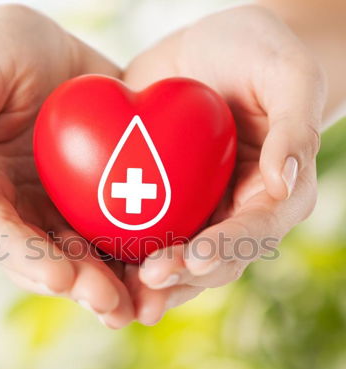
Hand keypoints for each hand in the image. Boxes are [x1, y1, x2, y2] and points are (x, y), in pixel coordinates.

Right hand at [0, 5, 133, 327]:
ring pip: (84, 257)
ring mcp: (61, 210)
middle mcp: (23, 212)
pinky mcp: (98, 202)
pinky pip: (117, 234)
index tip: (60, 277)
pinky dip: (136, 257)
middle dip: (78, 286)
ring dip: (110, 287)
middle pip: (45, 260)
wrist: (50, 51)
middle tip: (111, 305)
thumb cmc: (3, 53)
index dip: (27, 260)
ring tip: (138, 307)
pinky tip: (161, 272)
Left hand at [123, 5, 325, 323]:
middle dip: (179, 276)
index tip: (194, 257)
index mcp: (271, 195)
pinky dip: (116, 257)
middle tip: (146, 282)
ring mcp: (193, 214)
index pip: (254, 231)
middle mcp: (232, 215)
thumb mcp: (286, 75)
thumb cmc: (256, 56)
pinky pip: (137, 236)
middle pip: (210, 262)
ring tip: (117, 299)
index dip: (225, 248)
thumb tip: (282, 182)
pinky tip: (91, 267)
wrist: (208, 52)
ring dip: (145, 285)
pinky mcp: (157, 204)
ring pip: (173, 262)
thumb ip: (294, 127)